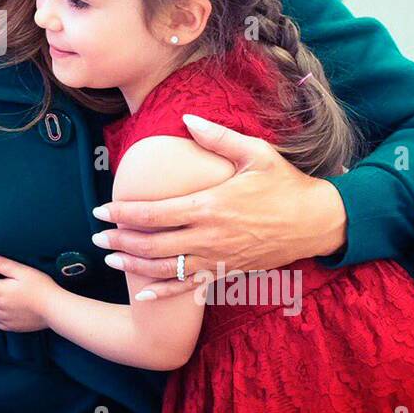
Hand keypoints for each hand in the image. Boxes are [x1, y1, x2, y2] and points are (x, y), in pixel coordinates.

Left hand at [92, 114, 347, 299]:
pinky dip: (162, 293)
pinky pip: (189, 287)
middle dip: (120, 240)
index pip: (154, 213)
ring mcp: (217, 259)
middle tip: (96, 235)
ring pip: (165, 269)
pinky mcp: (226, 272)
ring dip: (134, 265)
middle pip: (152, 244)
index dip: (123, 214)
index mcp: (210, 205)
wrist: (317, 222)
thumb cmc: (285, 184)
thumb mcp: (255, 153)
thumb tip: (186, 117)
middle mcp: (210, 236)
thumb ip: (217, 137)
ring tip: (110, 259)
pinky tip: (140, 295)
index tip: (101, 211)